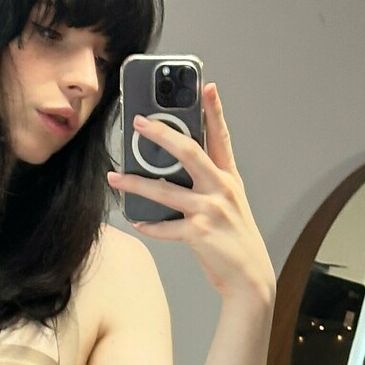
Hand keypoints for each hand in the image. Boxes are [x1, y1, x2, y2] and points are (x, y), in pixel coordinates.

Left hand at [106, 82, 275, 303]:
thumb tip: (175, 172)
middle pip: (189, 152)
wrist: (250, 278)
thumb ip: (209, 184)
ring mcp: (209, 210)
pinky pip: (165, 226)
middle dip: (161, 134)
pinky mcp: (198, 233)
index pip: (221, 137)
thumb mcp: (230, 204)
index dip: (214, 110)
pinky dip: (149, 225)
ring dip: (135, 183)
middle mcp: (221, 189)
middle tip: (139, 122)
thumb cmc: (236, 240)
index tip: (207, 86)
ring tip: (115, 176)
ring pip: (165, 190)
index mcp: (229, 179)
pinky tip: (135, 221)